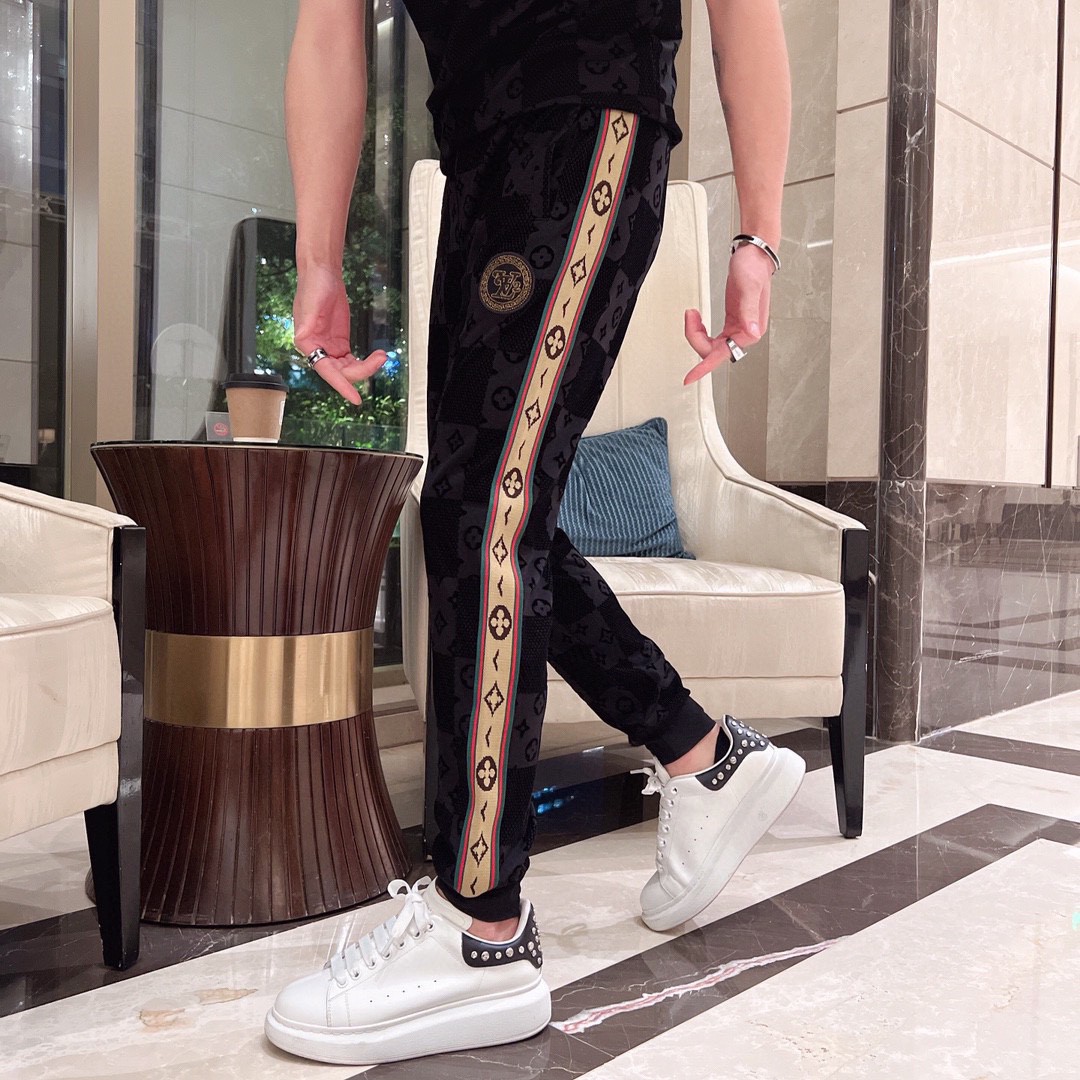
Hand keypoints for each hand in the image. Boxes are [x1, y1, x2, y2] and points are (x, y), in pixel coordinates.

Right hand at [293, 264, 386, 405]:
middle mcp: (318, 349)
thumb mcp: (311, 303)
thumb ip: (307, 323)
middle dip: (362, 370)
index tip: (356, 398)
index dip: (342, 386)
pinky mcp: (339, 343)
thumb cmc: (314, 285)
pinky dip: (365, 362)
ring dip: (366, 366)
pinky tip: (376, 357)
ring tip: (382, 355)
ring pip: (348, 368)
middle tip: (380, 358)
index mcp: (308, 344)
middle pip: (341, 372)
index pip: (327, 371)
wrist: (322, 273)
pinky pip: (352, 361)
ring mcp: (329, 347)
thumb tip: (303, 339)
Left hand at [682, 243, 773, 384]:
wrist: (754, 256)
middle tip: (690, 316)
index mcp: (751, 330)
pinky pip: (713, 337)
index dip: (704, 367)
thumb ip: (749, 311)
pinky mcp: (732, 323)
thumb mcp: (749, 287)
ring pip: (711, 345)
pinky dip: (700, 330)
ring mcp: (738, 329)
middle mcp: (745, 333)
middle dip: (695, 337)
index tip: (690, 377)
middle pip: (713, 350)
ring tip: (692, 314)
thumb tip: (751, 333)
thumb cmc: (753, 268)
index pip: (723, 354)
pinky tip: (696, 318)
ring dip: (696, 333)